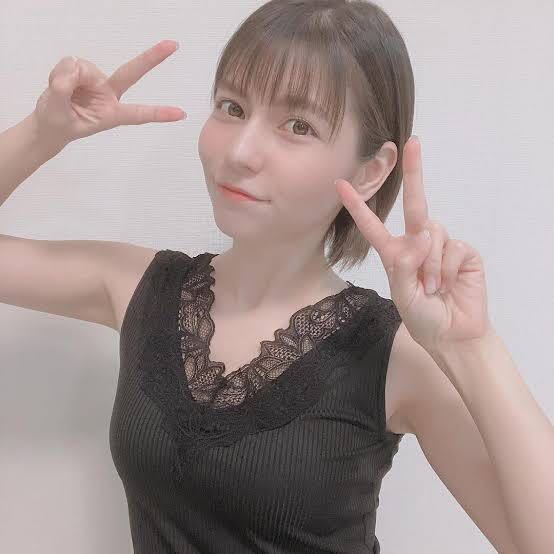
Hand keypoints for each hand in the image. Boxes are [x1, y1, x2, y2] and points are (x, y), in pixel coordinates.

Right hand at [33, 40, 185, 147]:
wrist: (49, 122)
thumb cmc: (59, 123)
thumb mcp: (58, 115)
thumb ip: (63, 92)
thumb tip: (73, 70)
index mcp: (112, 114)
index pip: (139, 114)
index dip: (159, 113)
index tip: (181, 114)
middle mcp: (109, 94)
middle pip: (131, 73)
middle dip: (152, 58)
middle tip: (174, 44)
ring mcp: (98, 81)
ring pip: (84, 67)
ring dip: (66, 77)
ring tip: (61, 92)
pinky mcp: (85, 70)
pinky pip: (72, 62)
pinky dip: (60, 72)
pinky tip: (59, 82)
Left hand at [336, 136, 492, 355]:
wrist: (453, 334)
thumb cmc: (423, 316)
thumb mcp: (402, 294)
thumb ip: (406, 265)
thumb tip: (424, 233)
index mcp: (395, 253)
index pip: (373, 226)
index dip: (358, 206)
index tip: (341, 184)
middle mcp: (417, 243)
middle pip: (415, 204)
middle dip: (414, 172)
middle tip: (412, 142)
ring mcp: (441, 245)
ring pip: (432, 233)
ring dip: (430, 265)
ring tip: (432, 288)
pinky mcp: (463, 251)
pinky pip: (452, 247)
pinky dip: (445, 268)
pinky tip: (447, 284)